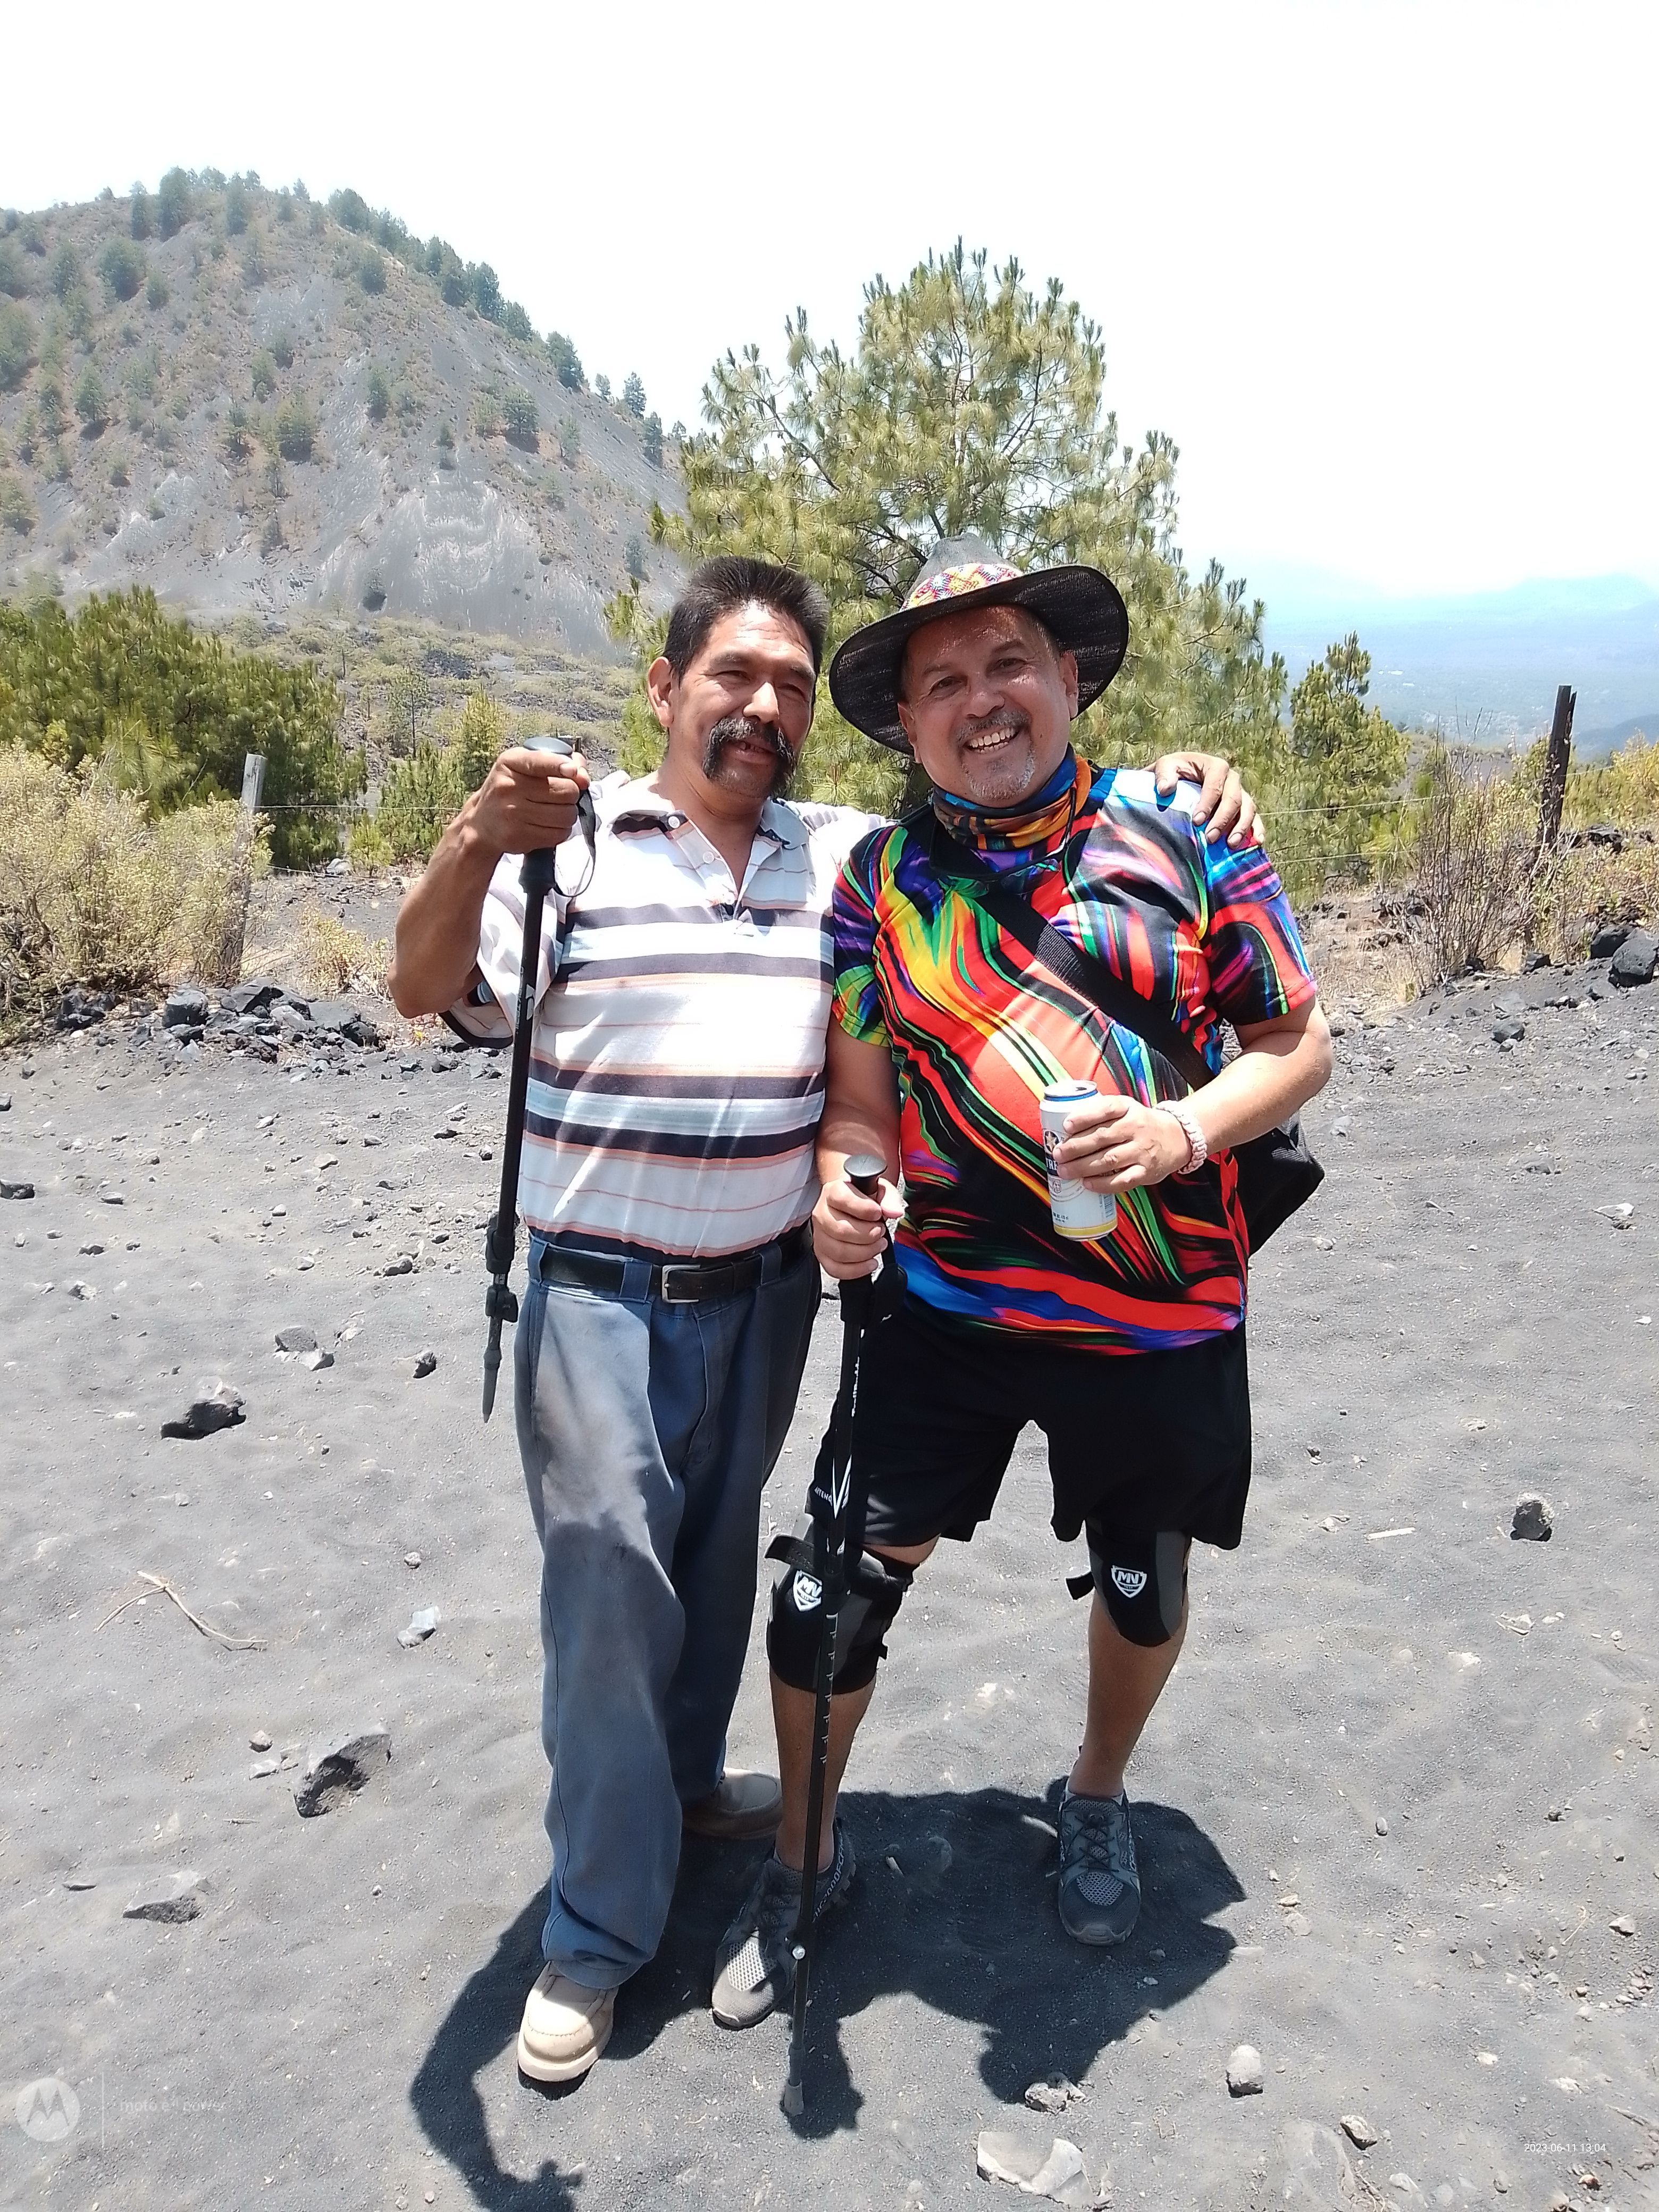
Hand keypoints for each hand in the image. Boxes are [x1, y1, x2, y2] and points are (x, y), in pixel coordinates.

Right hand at [468, 746, 590, 855]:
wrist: (481, 823)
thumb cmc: (509, 790)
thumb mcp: (525, 765)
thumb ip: (558, 761)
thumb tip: (583, 777)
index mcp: (510, 763)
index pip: (541, 761)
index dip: (561, 765)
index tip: (571, 770)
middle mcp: (509, 787)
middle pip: (567, 790)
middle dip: (571, 794)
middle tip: (560, 796)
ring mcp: (513, 813)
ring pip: (567, 814)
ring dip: (568, 814)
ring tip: (554, 811)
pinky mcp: (519, 836)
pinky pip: (559, 834)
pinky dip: (561, 830)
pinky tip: (549, 825)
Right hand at [811, 1172, 900, 1279]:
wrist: (855, 1204)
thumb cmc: (865, 1197)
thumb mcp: (880, 1189)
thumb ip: (889, 1198)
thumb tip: (894, 1211)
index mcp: (833, 1192)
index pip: (841, 1200)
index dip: (863, 1209)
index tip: (878, 1212)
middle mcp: (821, 1213)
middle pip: (840, 1230)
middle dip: (868, 1235)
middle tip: (881, 1231)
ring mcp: (820, 1235)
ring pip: (838, 1252)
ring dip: (865, 1252)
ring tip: (879, 1245)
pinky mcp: (822, 1253)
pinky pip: (834, 1268)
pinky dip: (856, 1270)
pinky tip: (870, 1262)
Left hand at [1052, 1094, 1189, 1192]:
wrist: (1176, 1137)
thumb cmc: (1140, 1123)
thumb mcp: (1125, 1109)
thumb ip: (1101, 1113)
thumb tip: (1063, 1127)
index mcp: (1128, 1108)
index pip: (1106, 1109)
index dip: (1085, 1117)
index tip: (1066, 1125)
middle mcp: (1136, 1128)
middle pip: (1102, 1137)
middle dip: (1076, 1147)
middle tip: (1057, 1154)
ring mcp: (1142, 1151)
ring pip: (1109, 1160)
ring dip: (1083, 1167)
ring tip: (1064, 1171)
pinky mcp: (1146, 1172)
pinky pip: (1122, 1180)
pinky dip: (1103, 1184)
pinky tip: (1087, 1184)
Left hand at [1152, 752, 1263, 847]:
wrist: (1182, 778)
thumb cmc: (1174, 772)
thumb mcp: (1165, 767)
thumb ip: (1164, 775)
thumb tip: (1164, 789)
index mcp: (1215, 766)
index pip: (1215, 784)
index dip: (1207, 803)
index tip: (1196, 821)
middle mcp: (1232, 779)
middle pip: (1233, 798)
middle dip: (1223, 819)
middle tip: (1210, 838)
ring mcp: (1240, 793)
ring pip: (1248, 808)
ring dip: (1241, 827)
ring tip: (1231, 844)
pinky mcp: (1243, 807)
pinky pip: (1255, 817)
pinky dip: (1257, 829)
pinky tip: (1257, 842)